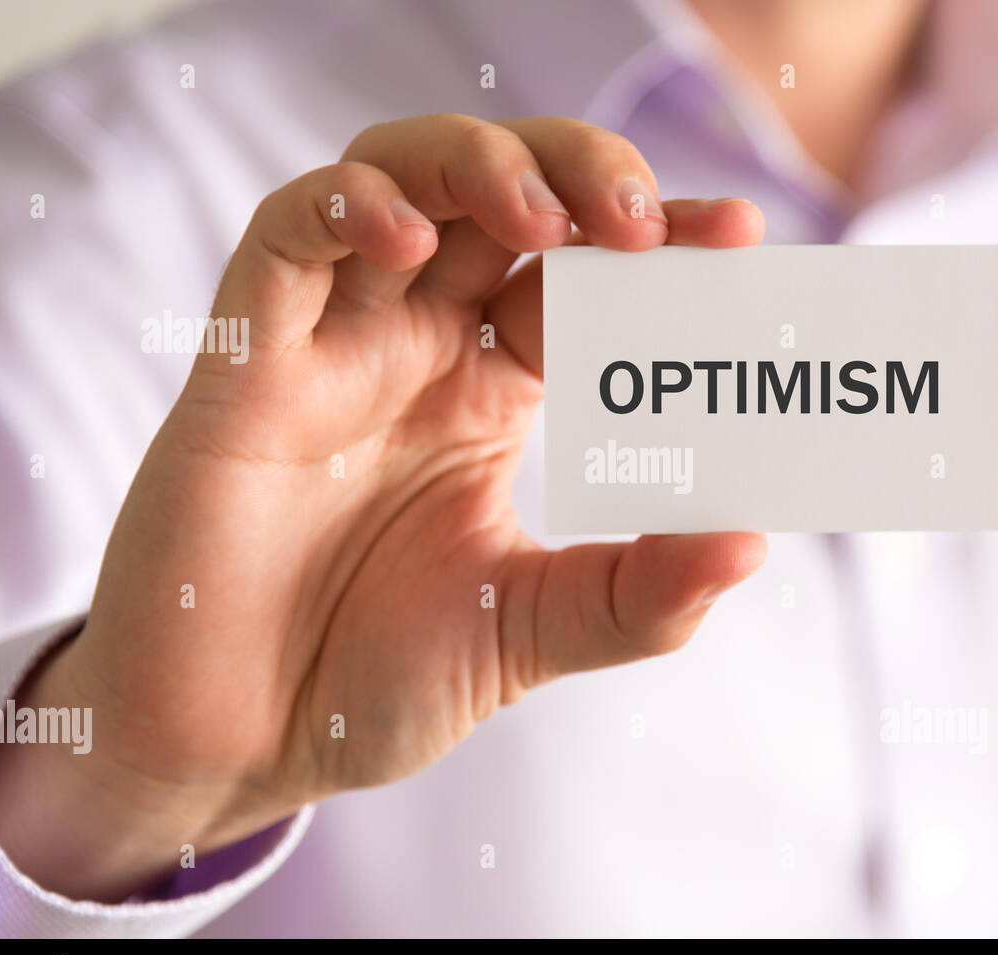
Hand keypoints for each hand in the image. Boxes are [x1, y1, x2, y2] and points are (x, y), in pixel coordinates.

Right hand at [0, 115, 766, 900]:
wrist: (243, 744)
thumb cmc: (375, 678)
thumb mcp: (534, 631)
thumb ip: (640, 595)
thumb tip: (753, 544)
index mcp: (490, 393)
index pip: (583, 277)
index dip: (658, 242)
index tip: (740, 236)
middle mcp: (417, 350)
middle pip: (499, 196)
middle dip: (579, 176)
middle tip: (648, 220)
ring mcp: (332, 348)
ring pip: (394, 179)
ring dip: (475, 167)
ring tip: (545, 216)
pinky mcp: (245, 367)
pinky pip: (284, 242)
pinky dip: (342, 211)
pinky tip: (405, 240)